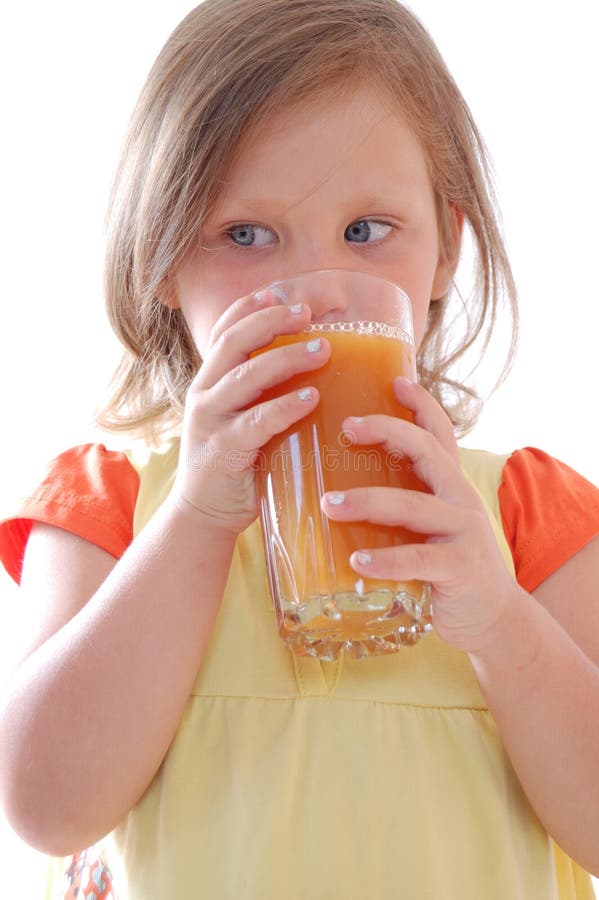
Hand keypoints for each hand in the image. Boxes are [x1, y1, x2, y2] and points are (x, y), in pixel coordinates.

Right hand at [173, 291, 330, 534]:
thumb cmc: (237, 463)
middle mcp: (205, 393)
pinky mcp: (223, 450)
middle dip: (272, 320)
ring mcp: (210, 420)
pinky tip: (312, 397)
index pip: (226, 330)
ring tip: (323, 349)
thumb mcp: (244, 418)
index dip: (252, 306)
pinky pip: (257, 421)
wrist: (204, 515)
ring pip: (248, 375)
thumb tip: (318, 367)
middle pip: (235, 341)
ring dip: (288, 358)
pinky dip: (286, 406)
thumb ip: (265, 393)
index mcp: (210, 381)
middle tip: (309, 311)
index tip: (283, 291)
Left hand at [321, 377, 523, 651]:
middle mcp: (459, 499)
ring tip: (328, 505)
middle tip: (346, 427)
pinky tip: (357, 561)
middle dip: (387, 432)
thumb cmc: (445, 567)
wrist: (492, 617)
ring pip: (415, 505)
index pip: (438, 433)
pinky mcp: (460, 568)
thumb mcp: (427, 527)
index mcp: (449, 485)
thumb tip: (330, 493)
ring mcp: (463, 532)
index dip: (420, 404)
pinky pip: (419, 560)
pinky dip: (387, 560)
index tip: (395, 380)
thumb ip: (398, 507)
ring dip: (369, 502)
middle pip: (426, 452)